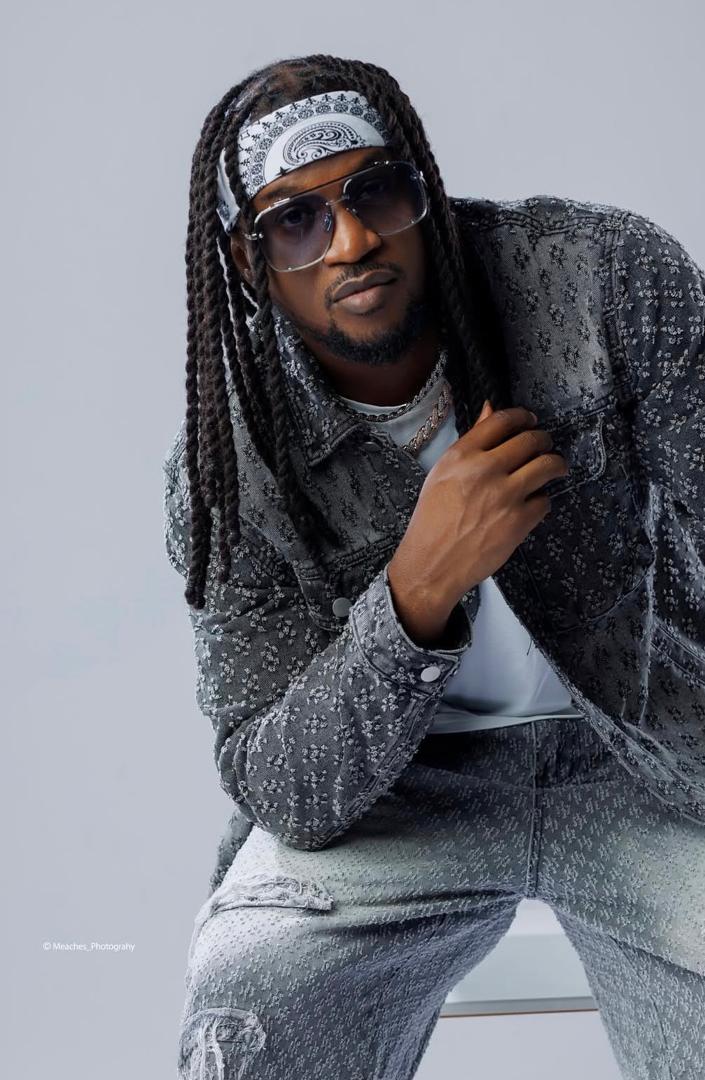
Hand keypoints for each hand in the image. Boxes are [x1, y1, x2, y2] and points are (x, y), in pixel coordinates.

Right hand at [388, 399, 568, 629]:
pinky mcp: (519, 522)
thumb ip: (471, 442)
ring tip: (556, 468)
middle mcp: (485, 470)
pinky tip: (532, 504)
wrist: (433, 563)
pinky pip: (545, 501)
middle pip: (531, 440)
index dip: (523, 416)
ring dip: (556, 464)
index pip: (502, 421)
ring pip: (547, 466)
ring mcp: (505, 496)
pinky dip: (542, 501)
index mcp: (461, 456)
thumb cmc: (432, 519)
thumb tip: (490, 410)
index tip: (530, 420)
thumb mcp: (442, 473)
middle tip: (546, 445)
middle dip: (544, 439)